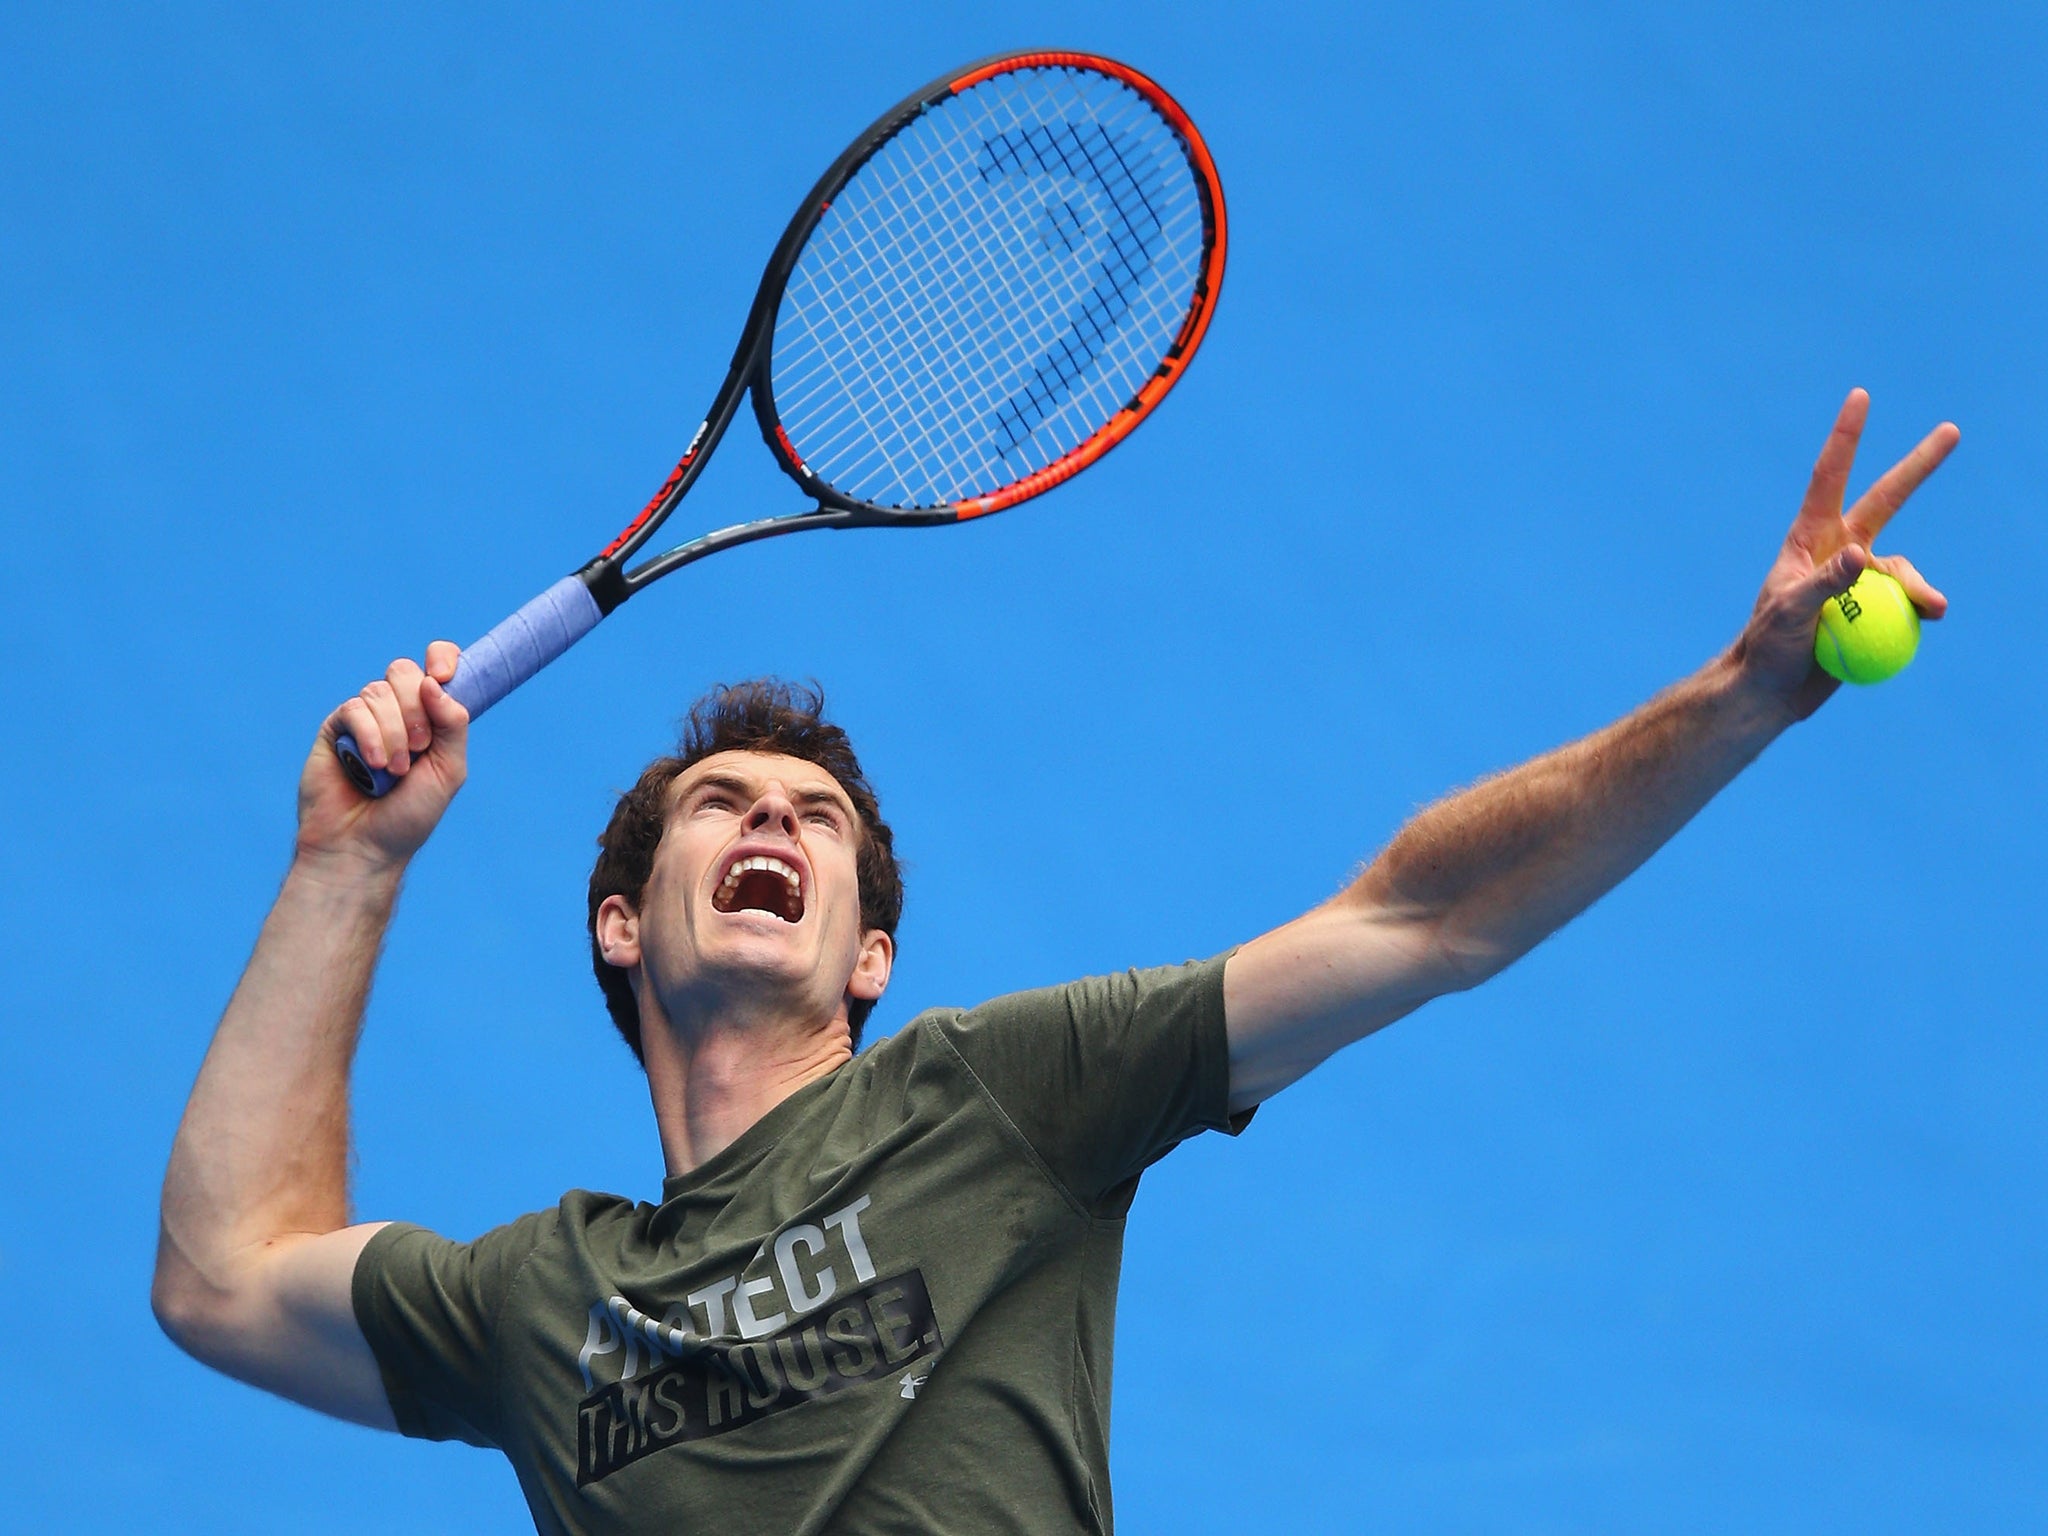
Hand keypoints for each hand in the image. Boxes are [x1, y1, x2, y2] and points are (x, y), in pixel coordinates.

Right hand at [297, 641, 468, 870]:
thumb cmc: (409, 815)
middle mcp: (397, 714)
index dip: (442, 657)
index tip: (444, 674)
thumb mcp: (448, 770)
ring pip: (379, 692)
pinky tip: (372, 765)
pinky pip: (354, 709)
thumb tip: (435, 681)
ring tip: (394, 771)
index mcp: (431, 718)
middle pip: (405, 673)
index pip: (437, 666)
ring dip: (394, 733)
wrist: (363, 846)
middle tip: (420, 748)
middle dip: (416, 708)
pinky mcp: (335, 730)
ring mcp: (364, 720)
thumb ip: (452, 724)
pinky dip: (370, 735)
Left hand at [1733, 389, 1956, 719]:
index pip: (1830, 478)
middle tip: (1952, 430)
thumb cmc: (1767, 646)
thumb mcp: (1789, 612)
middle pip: (1888, 500)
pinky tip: (1923, 626)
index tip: (1860, 397)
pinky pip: (1908, 604)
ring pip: (1905, 567)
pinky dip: (1918, 615)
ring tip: (1933, 610)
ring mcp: (1860, 580)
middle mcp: (1840, 551)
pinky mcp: (1875, 609)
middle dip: (1919, 466)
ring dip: (1920, 587)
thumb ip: (1825, 582)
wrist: (1772, 691)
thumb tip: (1863, 553)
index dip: (1846, 437)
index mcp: (1810, 539)